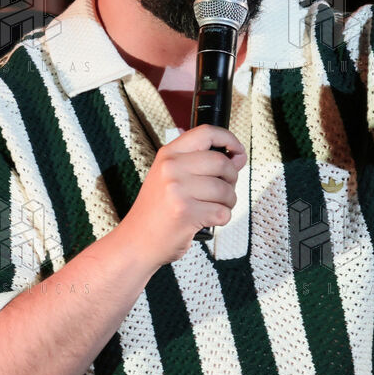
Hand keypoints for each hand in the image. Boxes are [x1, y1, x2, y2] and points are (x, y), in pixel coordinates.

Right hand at [118, 124, 246, 267]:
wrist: (136, 242)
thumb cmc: (155, 212)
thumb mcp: (170, 178)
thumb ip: (200, 164)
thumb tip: (236, 157)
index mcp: (168, 155)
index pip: (206, 133)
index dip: (229, 139)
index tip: (238, 152)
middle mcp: (171, 168)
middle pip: (222, 162)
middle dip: (232, 179)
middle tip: (224, 189)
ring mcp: (177, 190)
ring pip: (226, 190)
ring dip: (228, 202)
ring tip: (213, 207)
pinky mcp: (185, 213)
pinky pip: (222, 212)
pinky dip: (221, 219)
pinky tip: (206, 220)